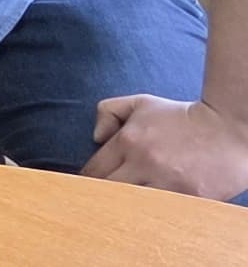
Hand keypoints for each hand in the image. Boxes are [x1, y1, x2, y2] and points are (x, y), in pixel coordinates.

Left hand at [83, 92, 247, 196]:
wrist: (229, 128)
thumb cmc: (182, 117)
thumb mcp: (141, 103)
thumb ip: (109, 112)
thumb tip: (95, 137)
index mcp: (129, 141)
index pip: (94, 170)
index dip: (87, 180)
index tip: (86, 186)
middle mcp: (146, 163)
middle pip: (109, 190)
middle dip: (102, 195)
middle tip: (101, 200)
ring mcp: (169, 183)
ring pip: (134, 205)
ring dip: (128, 206)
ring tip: (125, 207)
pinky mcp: (191, 198)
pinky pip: (164, 212)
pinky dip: (156, 213)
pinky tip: (152, 211)